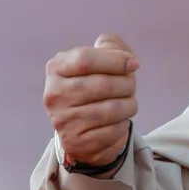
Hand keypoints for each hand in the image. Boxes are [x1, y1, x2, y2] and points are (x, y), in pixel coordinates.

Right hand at [44, 33, 139, 165]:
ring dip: (129, 104)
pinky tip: (116, 121)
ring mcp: (63, 121)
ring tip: (127, 103)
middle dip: (127, 84)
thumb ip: (110, 47)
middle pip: (104, 84)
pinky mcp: (77, 142)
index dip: (116, 60)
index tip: (134, 64)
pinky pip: (114, 130)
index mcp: (56, 68)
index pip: (86, 59)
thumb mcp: (98, 60)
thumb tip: (126, 57)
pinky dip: (123, 124)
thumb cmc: (94, 86)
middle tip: (130, 86)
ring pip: (113, 108)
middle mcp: (54, 94)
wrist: (83, 127)